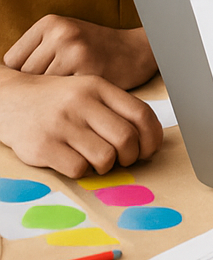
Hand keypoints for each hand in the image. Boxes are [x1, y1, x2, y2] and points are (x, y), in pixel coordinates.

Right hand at [0, 68, 162, 177]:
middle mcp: (81, 103)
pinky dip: (83, 171)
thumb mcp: (88, 91)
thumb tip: (148, 137)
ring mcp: (62, 124)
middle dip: (131, 156)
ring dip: (106, 166)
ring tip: (97, 160)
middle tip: (124, 159)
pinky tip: (75, 161)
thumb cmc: (58, 100)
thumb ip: (115, 108)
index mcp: (98, 87)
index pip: (141, 113)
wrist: (9, 99)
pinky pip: (78, 169)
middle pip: (126, 138)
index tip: (149, 149)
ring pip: (105, 157)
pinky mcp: (43, 146)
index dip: (151, 137)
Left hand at [4, 17, 156, 89]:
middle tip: (46, 96)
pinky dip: (68, 102)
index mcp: (51, 23)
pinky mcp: (91, 72)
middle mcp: (62, 34)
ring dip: (50, 99)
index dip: (20, 78)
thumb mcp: (66, 36)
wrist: (138, 49)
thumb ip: (37, 52)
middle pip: (25, 76)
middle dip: (34, 90)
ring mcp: (76, 52)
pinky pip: (64, 96)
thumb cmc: (97, 47)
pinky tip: (76, 99)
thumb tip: (3, 82)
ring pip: (43, 88)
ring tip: (61, 98)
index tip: (31, 86)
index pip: (11, 61)